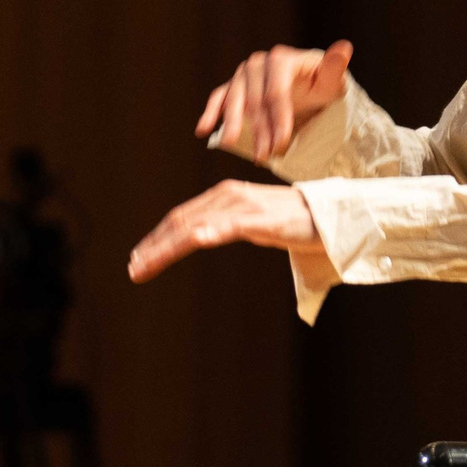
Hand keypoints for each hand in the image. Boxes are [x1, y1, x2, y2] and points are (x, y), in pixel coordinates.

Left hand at [127, 181, 325, 283]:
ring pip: (196, 226)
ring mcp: (244, 207)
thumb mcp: (253, 223)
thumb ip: (229, 225)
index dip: (157, 238)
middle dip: (154, 246)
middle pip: (181, 221)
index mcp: (225, 197)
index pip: (182, 217)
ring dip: (167, 248)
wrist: (334, 215)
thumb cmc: (295, 221)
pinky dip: (210, 233)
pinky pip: (230, 226)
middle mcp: (229, 197)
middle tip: (133, 268)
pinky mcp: (263, 220)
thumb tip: (203, 235)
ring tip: (146, 266)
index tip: (138, 257)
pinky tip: (195, 241)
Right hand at [196, 41, 353, 162]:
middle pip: (255, 100)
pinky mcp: (234, 86)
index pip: (276, 92)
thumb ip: (334, 67)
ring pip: (235, 101)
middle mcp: (258, 64)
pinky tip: (203, 130)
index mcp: (281, 59)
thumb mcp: (332, 80)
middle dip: (260, 130)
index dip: (278, 119)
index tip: (282, 143)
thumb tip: (344, 48)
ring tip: (231, 144)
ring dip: (234, 125)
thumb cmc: (323, 85)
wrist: (309, 87)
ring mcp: (243, 75)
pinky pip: (219, 98)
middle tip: (265, 155)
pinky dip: (210, 113)